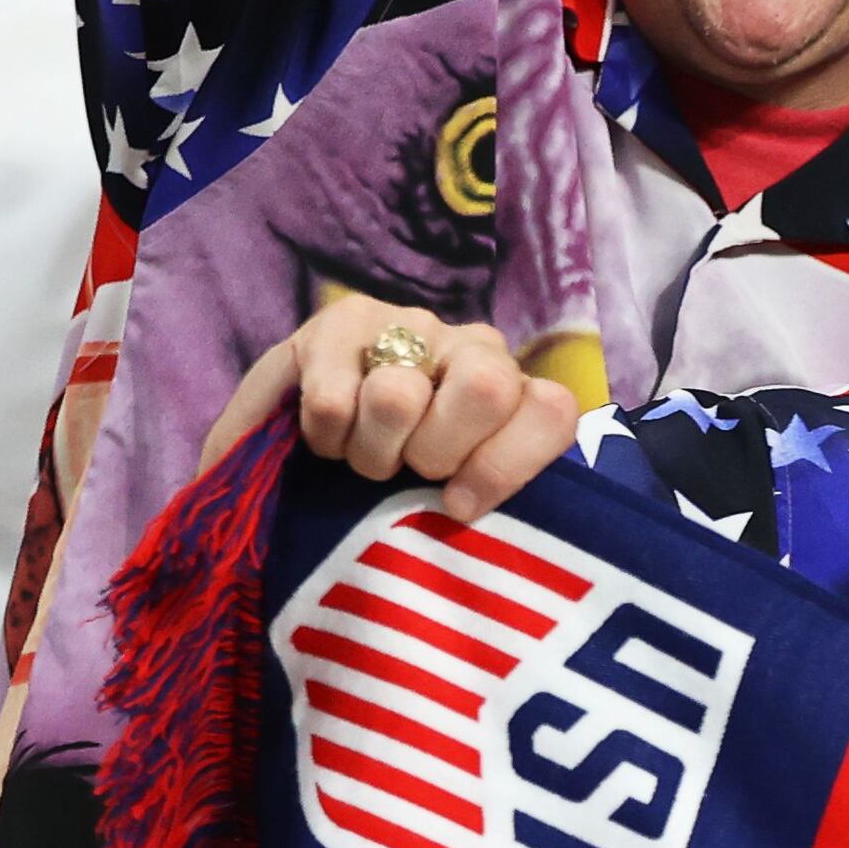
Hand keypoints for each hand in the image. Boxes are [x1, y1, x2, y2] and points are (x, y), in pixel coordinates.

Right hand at [200, 297, 581, 519]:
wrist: (296, 432)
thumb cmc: (395, 483)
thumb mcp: (450, 498)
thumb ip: (484, 503)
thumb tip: (478, 525)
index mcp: (518, 397)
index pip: (552, 412)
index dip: (505, 465)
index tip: (458, 506)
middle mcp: (475, 350)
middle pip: (486, 390)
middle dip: (433, 453)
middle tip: (407, 470)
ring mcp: (409, 327)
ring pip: (398, 397)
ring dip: (371, 450)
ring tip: (362, 455)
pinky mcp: (340, 322)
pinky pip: (333, 399)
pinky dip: (325, 436)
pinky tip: (328, 435)